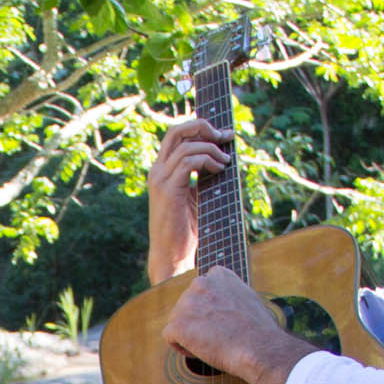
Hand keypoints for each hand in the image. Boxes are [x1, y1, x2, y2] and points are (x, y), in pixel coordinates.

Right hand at [147, 119, 232, 281]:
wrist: (171, 257)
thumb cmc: (185, 231)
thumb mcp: (196, 197)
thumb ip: (202, 177)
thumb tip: (223, 158)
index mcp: (162, 171)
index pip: (177, 135)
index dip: (200, 128)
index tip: (224, 135)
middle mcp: (157, 171)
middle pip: (176, 130)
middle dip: (203, 126)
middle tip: (225, 137)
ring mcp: (160, 179)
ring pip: (186, 145)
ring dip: (211, 149)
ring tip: (226, 162)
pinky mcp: (168, 190)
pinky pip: (189, 162)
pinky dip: (208, 161)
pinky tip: (220, 170)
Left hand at [162, 269, 312, 383]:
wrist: (259, 348)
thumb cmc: (258, 330)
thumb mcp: (247, 298)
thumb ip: (228, 293)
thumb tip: (217, 302)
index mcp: (218, 274)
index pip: (201, 290)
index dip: (208, 308)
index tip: (222, 321)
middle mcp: (201, 283)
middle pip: (186, 305)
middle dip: (196, 321)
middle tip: (217, 336)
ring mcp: (188, 302)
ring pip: (177, 321)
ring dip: (189, 334)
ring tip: (211, 344)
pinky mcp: (179, 324)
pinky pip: (169, 336)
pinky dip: (180, 346)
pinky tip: (199, 351)